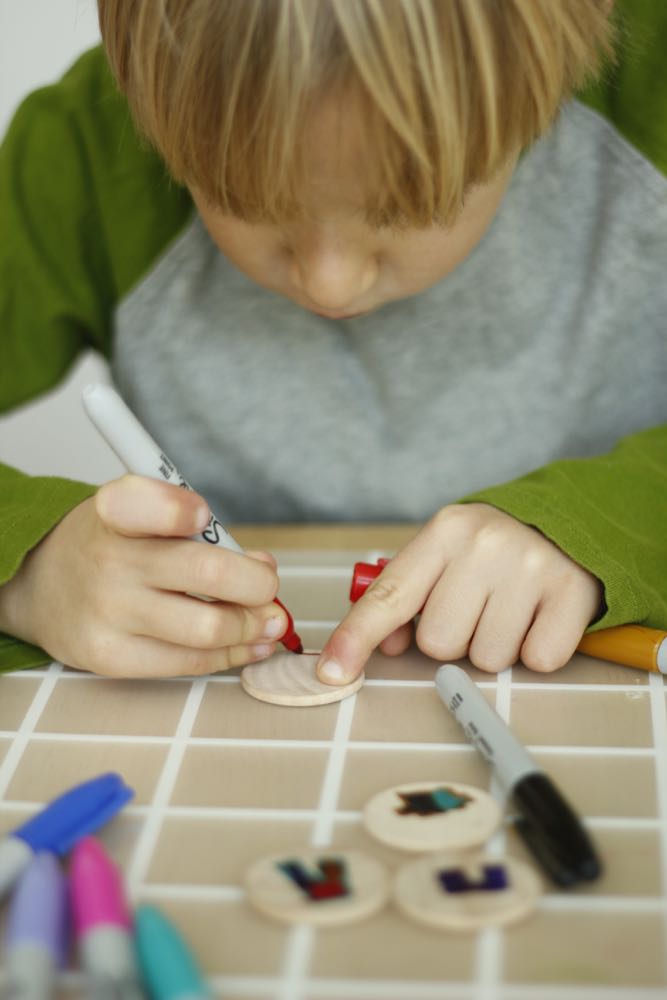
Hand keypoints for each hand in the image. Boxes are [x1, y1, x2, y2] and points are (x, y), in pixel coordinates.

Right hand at [0, 475, 287, 676]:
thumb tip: (263, 567)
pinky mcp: (110, 656)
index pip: (148, 504)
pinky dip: (230, 654)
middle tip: (268, 588)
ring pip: (209, 628)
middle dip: (258, 585)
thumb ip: (200, 531)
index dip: (182, 509)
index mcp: (116, 511)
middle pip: (209, 573)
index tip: (204, 516)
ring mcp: (108, 612)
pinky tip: (247, 644)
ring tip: (268, 622)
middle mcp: (109, 560)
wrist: (43, 586)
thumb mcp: (142, 514)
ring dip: (253, 627)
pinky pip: (189, 662)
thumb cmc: (114, 544)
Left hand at [317, 503, 602, 682]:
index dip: (357, 637)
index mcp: (444, 531)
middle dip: (454, 640)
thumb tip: (387, 644)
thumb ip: (407, 595)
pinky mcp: (572, 592)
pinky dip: (536, 651)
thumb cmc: (492, 551)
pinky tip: (538, 618)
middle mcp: (485, 544)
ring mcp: (530, 566)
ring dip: (495, 648)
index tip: (332, 673)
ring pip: (488, 659)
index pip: (390, 595)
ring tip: (511, 610)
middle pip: (440, 643)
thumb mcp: (445, 555)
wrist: (570, 522)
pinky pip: (539, 660)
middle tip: (477, 608)